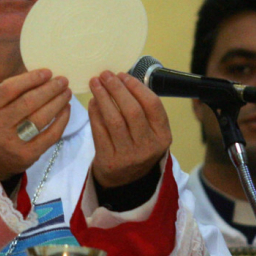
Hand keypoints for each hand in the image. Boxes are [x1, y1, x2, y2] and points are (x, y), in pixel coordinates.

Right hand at [0, 69, 71, 179]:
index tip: (48, 72)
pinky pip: (50, 136)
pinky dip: (62, 121)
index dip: (31, 78)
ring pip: (41, 118)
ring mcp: (11, 142)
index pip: (9, 89)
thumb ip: (11, 92)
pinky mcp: (27, 155)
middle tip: (63, 81)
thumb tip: (43, 77)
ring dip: (58, 102)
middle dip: (50, 89)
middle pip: (28, 102)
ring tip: (66, 93)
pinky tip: (66, 110)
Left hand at [87, 71, 170, 187]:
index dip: (137, 87)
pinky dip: (94, 113)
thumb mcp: (150, 132)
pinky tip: (93, 102)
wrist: (125, 180)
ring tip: (96, 83)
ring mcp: (128, 156)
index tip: (123, 75)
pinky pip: (99, 131)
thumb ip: (142, 109)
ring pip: (114, 120)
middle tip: (105, 75)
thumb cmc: (137, 147)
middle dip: (117, 89)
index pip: (153, 105)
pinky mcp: (109, 161)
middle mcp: (148, 147)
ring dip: (103, 97)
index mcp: (163, 136)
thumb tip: (121, 79)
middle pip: (132, 111)